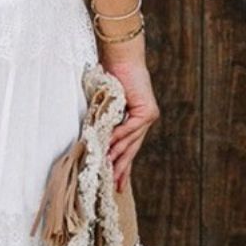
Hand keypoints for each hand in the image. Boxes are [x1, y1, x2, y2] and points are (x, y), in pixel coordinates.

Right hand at [99, 39, 159, 192]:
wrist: (120, 58)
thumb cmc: (111, 78)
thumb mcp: (106, 107)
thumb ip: (106, 125)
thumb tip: (97, 144)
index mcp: (136, 120)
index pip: (130, 147)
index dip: (123, 165)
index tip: (116, 182)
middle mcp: (145, 120)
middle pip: (133, 149)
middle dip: (123, 168)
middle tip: (117, 186)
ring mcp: (148, 116)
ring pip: (132, 141)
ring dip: (119, 155)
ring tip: (109, 170)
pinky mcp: (147, 110)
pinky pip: (131, 128)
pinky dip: (120, 137)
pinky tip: (110, 147)